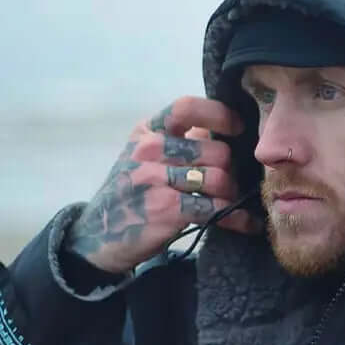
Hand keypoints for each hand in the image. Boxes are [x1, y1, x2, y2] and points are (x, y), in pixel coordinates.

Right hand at [65, 97, 261, 273]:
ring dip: (231, 194)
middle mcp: (150, 150)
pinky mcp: (167, 210)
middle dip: (230, 170)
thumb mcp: (143, 158)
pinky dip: (237, 218)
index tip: (237, 127)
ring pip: (220, 179)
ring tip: (227, 202)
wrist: (98, 236)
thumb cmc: (130, 194)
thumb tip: (221, 131)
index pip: (187, 108)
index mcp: (146, 132)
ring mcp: (156, 179)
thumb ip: (177, 142)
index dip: (219, 115)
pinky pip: (216, 209)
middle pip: (216, 150)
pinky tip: (246, 223)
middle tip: (228, 183)